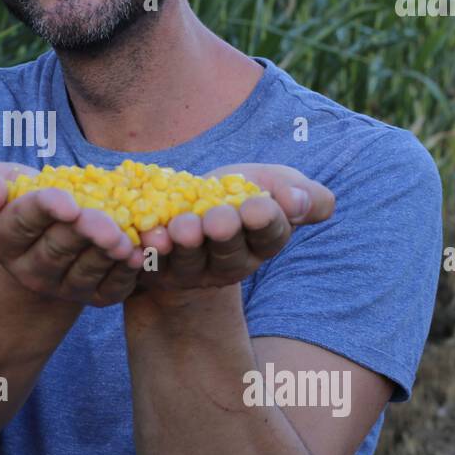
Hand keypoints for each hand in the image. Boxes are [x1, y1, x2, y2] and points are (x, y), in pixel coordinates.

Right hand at [0, 161, 143, 306]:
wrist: (43, 235)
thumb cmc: (16, 198)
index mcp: (0, 239)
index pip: (21, 223)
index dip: (44, 211)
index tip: (66, 202)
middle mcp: (30, 270)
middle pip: (57, 250)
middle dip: (82, 234)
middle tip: (104, 221)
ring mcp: (64, 287)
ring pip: (86, 271)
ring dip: (106, 255)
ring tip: (124, 238)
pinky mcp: (94, 296)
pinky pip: (112, 289)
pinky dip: (127, 274)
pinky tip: (139, 254)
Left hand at [131, 163, 334, 306]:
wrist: (189, 204)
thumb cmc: (240, 193)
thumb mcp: (276, 184)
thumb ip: (306, 196)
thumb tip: (300, 201)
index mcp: (263, 244)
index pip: (270, 236)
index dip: (265, 222)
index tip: (258, 207)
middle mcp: (230, 264)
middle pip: (229, 253)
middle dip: (224, 234)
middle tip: (219, 220)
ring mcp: (193, 269)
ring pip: (190, 259)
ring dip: (186, 243)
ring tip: (182, 227)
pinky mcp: (159, 268)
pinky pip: (153, 262)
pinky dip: (150, 250)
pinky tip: (148, 236)